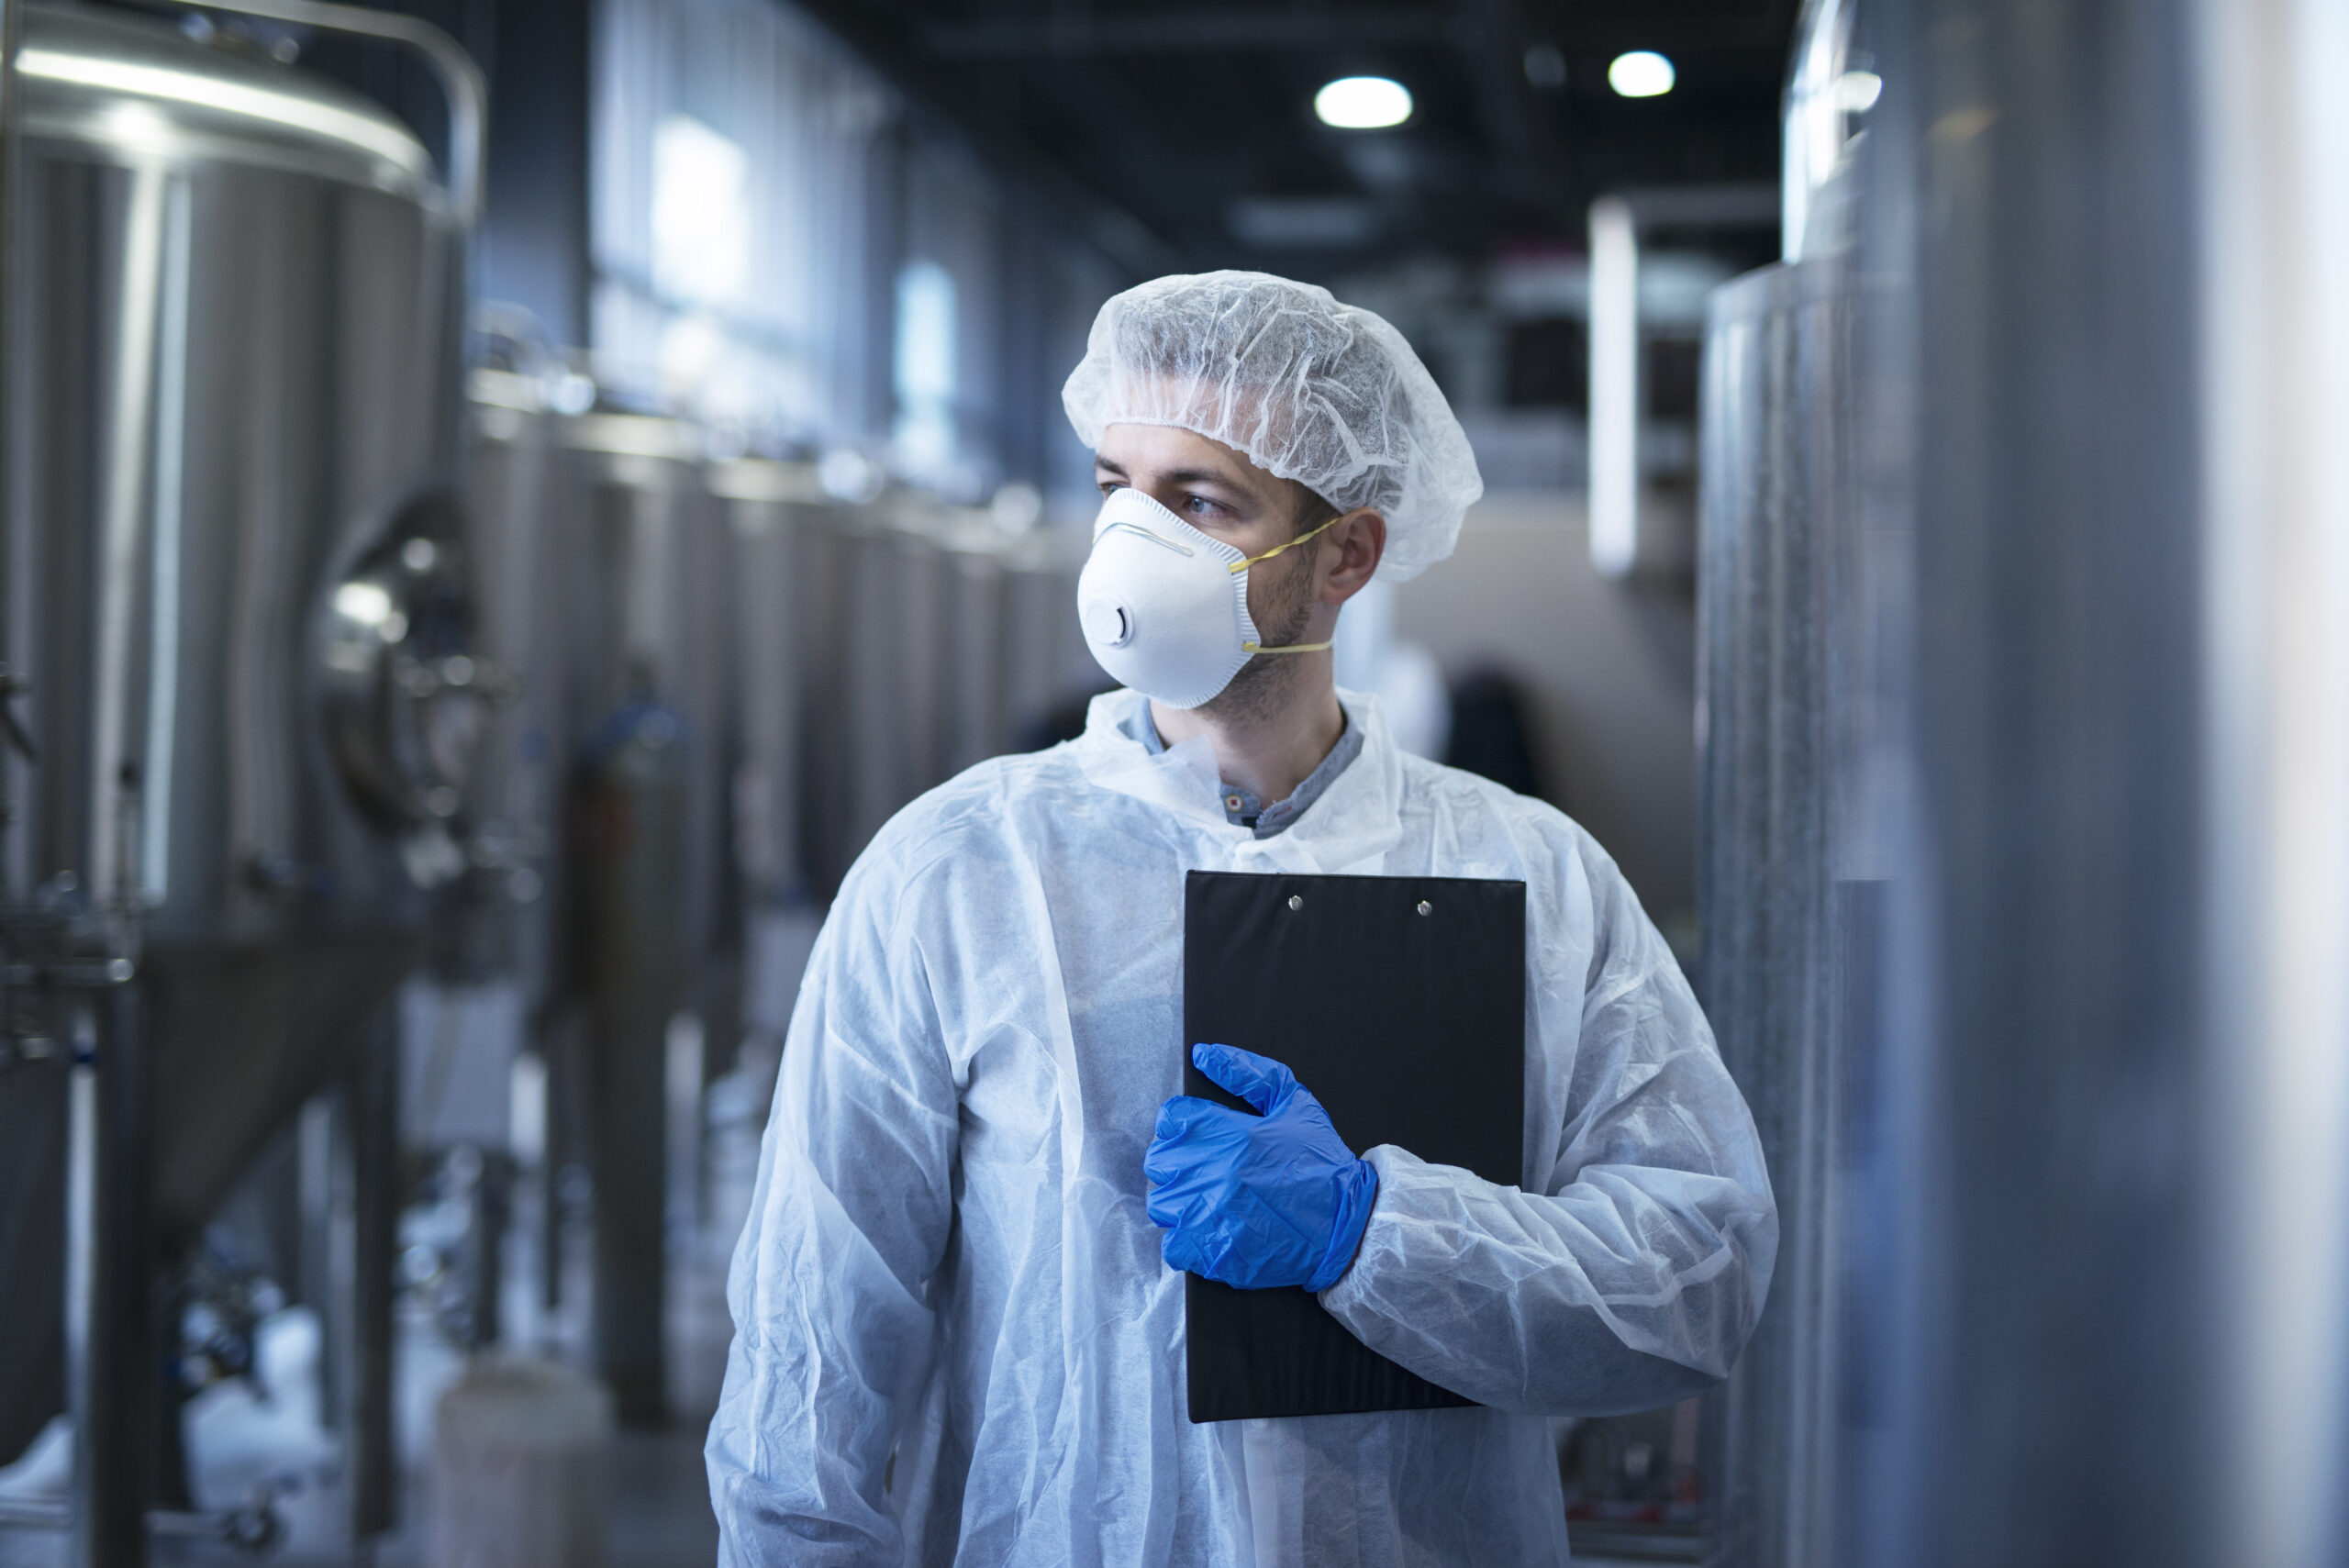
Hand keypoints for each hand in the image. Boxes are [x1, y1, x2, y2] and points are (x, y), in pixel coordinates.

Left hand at [1144, 1043, 1377, 1291]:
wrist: (1347, 1226)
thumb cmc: (1322, 1163)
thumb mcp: (1294, 1103)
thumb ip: (1248, 1073)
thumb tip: (1204, 1055)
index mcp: (1228, 1134)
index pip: (1171, 1119)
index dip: (1184, 1125)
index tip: (1201, 1136)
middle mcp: (1212, 1173)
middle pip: (1159, 1160)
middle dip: (1179, 1162)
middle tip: (1207, 1170)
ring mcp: (1209, 1216)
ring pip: (1161, 1203)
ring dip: (1181, 1201)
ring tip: (1210, 1201)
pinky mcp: (1212, 1253)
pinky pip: (1171, 1245)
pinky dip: (1185, 1240)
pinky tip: (1211, 1231)